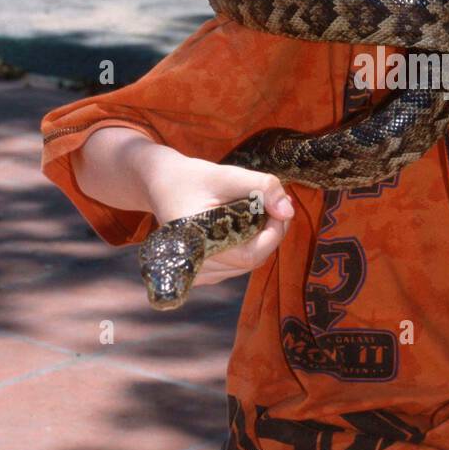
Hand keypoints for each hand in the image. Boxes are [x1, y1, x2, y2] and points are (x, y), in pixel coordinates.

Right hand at [147, 155, 294, 285]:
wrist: (161, 183)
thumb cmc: (191, 178)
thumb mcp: (226, 175)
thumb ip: (261, 187)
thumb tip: (288, 211)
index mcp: (198, 245)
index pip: (252, 255)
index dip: (275, 233)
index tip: (281, 207)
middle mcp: (195, 268)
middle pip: (252, 260)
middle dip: (271, 232)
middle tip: (276, 203)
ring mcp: (198, 274)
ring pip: (247, 264)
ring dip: (261, 238)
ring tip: (260, 209)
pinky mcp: (201, 273)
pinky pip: (236, 265)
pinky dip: (247, 245)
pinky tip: (244, 223)